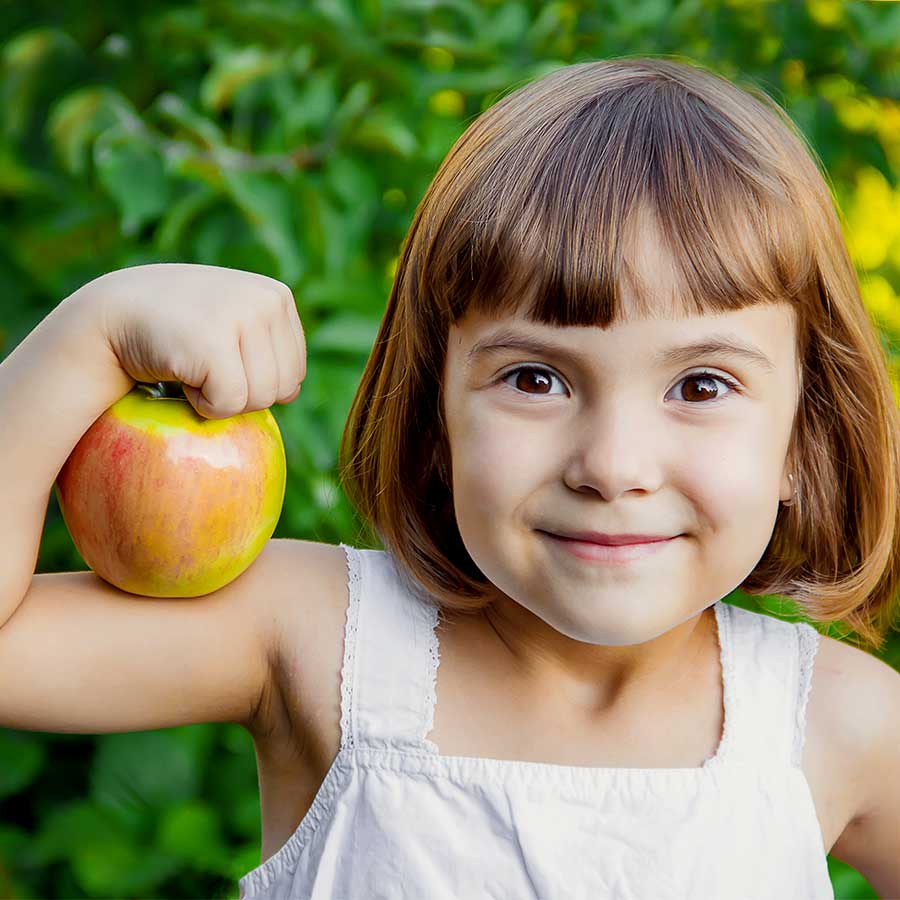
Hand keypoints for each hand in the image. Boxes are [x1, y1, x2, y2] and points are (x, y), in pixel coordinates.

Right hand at [79, 263, 305, 419]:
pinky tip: (183, 370)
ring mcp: (242, 317)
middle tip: (205, 362)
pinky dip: (203, 404)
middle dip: (243, 392)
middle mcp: (266, 301)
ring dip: (222, 398)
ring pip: (260, 400)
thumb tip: (293, 393)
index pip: (295, 372)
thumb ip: (268, 352)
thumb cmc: (177, 330)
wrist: (112, 314)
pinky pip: (229, 404)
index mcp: (277, 297)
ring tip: (194, 362)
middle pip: (282, 389)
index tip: (221, 354)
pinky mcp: (213, 344)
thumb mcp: (233, 326)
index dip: (256, 380)